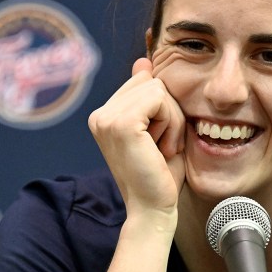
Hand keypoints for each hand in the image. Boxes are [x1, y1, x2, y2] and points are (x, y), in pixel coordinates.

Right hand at [88, 58, 185, 216]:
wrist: (154, 210)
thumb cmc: (160, 175)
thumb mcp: (160, 129)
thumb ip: (150, 98)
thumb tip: (142, 62)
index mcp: (105, 115)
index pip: (144, 82)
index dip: (163, 109)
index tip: (158, 142)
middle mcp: (99, 115)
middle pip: (151, 81)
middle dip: (169, 112)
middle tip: (162, 146)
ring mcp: (106, 118)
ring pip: (158, 88)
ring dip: (172, 120)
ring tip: (162, 149)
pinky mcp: (120, 123)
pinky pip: (160, 98)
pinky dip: (172, 123)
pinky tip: (163, 149)